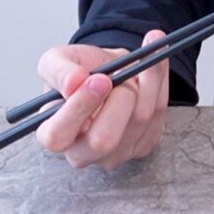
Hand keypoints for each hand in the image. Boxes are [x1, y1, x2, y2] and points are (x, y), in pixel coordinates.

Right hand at [34, 30, 168, 169]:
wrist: (111, 70)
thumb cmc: (81, 70)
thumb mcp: (58, 60)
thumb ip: (59, 70)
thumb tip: (73, 83)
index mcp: (54, 134)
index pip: (58, 136)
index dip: (79, 108)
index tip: (99, 80)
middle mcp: (83, 152)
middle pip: (104, 140)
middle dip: (120, 99)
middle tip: (123, 72)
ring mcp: (117, 153)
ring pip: (139, 119)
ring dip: (144, 82)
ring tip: (138, 61)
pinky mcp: (145, 144)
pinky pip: (159, 112)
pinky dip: (159, 82)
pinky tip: (151, 67)